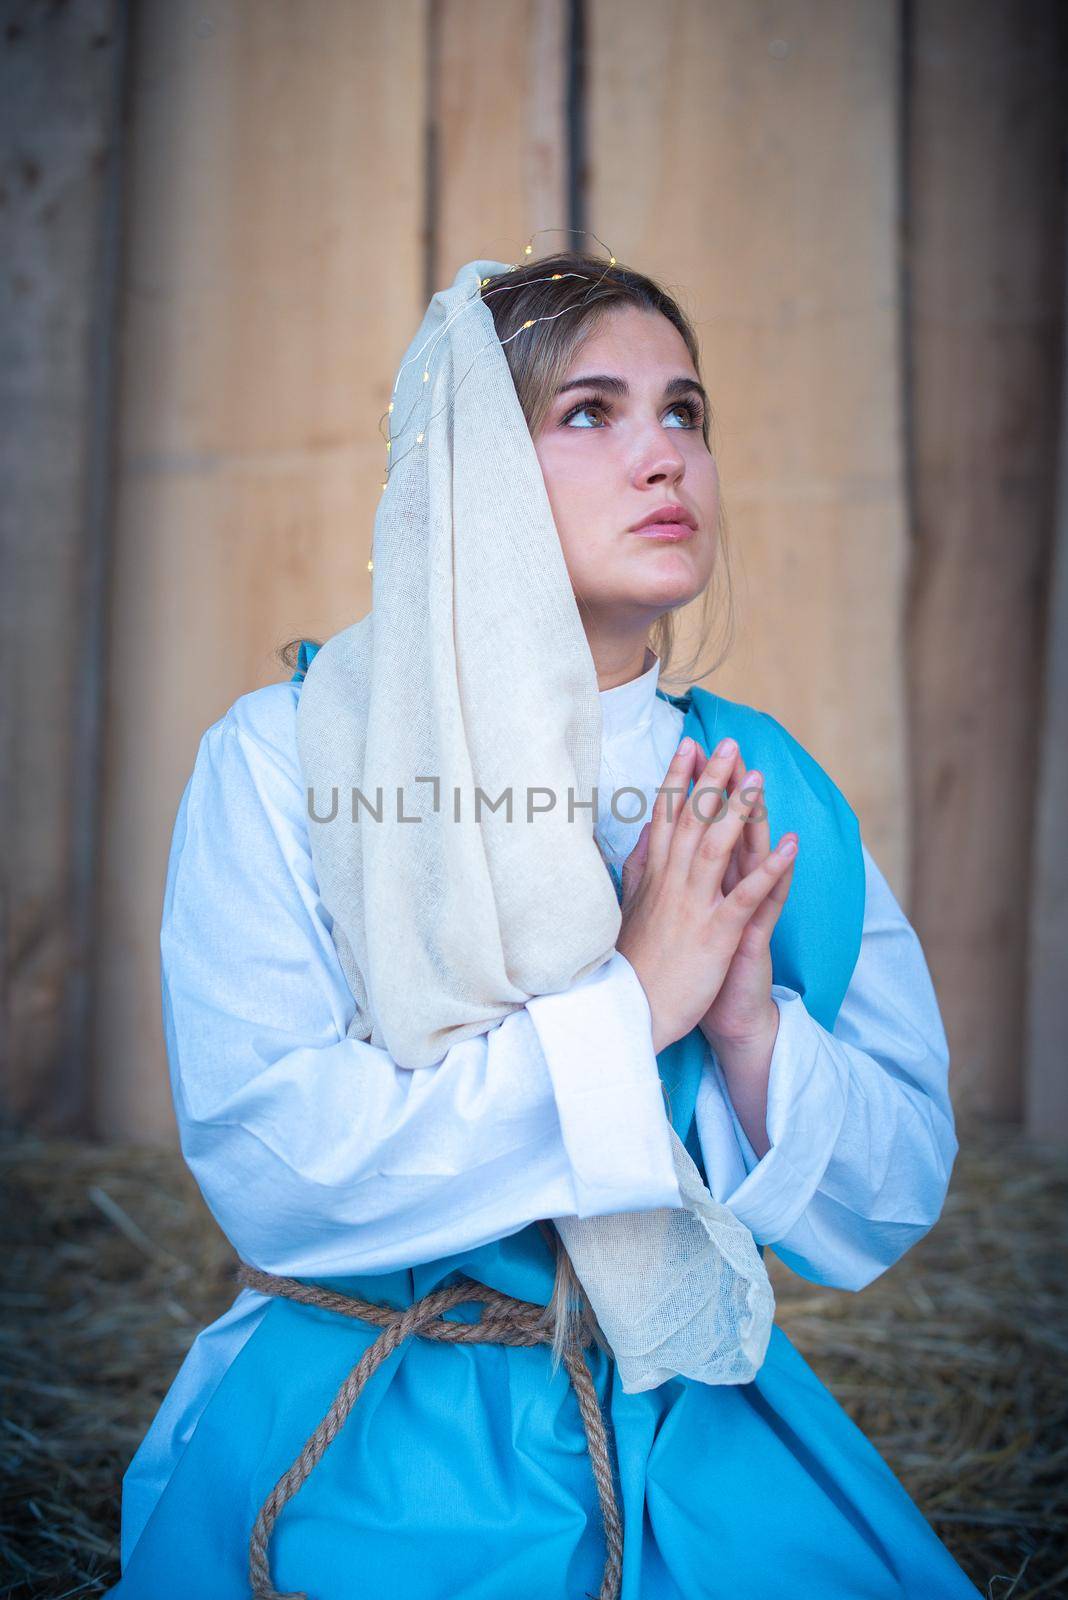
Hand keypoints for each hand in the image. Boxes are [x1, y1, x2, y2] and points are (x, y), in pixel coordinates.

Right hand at [616, 736, 797, 1054]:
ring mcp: (693, 906)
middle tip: (728, 742)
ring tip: (758, 778)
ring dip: (738, 810)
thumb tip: (643, 836)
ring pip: (716, 846)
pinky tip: (789, 846)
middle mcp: (671, 883)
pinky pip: (745, 896)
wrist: (627, 1013)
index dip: (678, 779)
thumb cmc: (629, 965)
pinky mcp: (715, 933)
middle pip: (692, 820)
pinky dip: (768, 869)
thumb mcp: (627, 908)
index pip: (665, 817)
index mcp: (653, 877)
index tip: (690, 745)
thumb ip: (638, 869)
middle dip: (711, 779)